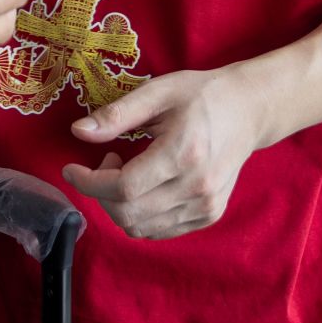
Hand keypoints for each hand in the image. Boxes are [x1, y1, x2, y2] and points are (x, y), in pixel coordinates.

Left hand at [61, 67, 266, 240]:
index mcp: (183, 153)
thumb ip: (118, 114)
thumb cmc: (202, 95)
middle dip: (100, 194)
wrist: (249, 109)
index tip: (71, 169)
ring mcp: (206, 206)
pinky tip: (143, 187)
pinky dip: (139, 216)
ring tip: (125, 173)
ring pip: (142, 229)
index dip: (89, 183)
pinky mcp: (210, 214)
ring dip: (118, 207)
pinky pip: (160, 231)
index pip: (123, 188)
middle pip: (129, 213)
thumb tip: (79, 132)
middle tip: (104, 162)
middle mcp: (197, 187)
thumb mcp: (158, 92)